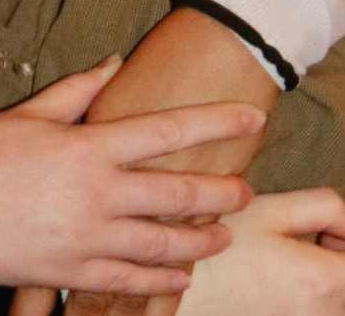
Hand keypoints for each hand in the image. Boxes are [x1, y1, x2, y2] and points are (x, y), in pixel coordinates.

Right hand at [0, 57, 261, 293]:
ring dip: (203, 241)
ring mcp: (86, 238)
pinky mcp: (71, 273)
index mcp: (84, 147)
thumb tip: (113, 63)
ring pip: (168, 246)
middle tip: (243, 190)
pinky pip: (134, 282)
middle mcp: (95, 194)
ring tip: (218, 236)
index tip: (251, 116)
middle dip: (222, 193)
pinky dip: (164, 279)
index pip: (166, 130)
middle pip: (182, 195)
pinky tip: (179, 274)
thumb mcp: (25, 115)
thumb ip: (76, 91)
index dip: (215, 121)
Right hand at [174, 189, 344, 314]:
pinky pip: (312, 310)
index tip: (316, 233)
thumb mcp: (266, 210)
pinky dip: (300, 297)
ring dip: (315, 279)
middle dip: (329, 256)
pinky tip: (268, 288)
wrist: (181, 303)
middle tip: (289, 246)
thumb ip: (324, 206)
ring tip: (274, 268)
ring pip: (332, 297)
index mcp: (328, 279)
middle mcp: (331, 313)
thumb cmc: (218, 255)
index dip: (341, 236)